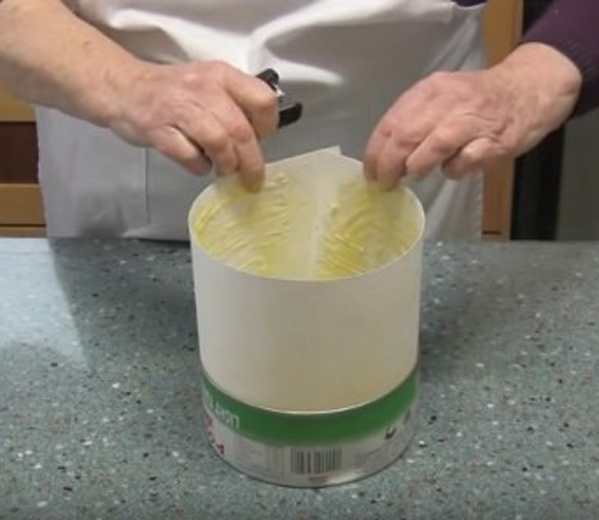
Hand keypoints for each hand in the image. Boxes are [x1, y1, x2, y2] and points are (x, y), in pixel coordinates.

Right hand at [109, 60, 277, 190]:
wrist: (124, 88)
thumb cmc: (173, 93)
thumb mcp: (210, 86)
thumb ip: (235, 107)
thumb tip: (259, 142)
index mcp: (221, 75)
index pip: (262, 99)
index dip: (268, 126)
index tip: (262, 140)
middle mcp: (202, 88)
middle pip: (240, 129)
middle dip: (251, 161)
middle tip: (253, 178)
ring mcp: (178, 107)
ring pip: (218, 142)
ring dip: (226, 164)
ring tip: (225, 171)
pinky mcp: (156, 128)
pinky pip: (187, 154)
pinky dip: (198, 166)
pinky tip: (199, 166)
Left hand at [364, 43, 581, 188]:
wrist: (529, 88)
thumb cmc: (477, 99)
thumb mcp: (441, 98)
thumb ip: (414, 120)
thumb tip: (386, 155)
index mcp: (430, 90)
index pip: (391, 121)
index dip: (375, 151)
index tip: (370, 171)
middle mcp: (448, 102)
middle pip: (407, 135)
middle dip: (389, 164)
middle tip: (385, 183)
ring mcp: (473, 120)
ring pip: (434, 145)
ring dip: (417, 166)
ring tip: (412, 176)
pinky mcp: (494, 141)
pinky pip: (465, 160)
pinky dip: (452, 170)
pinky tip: (451, 170)